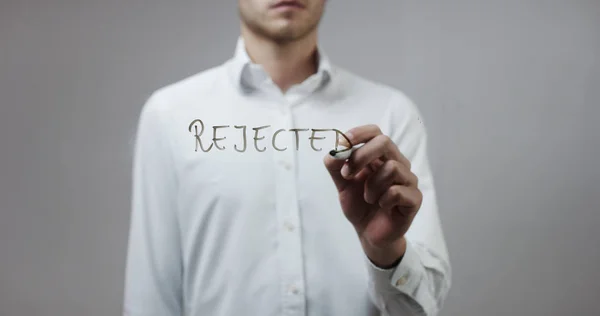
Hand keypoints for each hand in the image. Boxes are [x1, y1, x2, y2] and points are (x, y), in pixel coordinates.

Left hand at [323, 125, 422, 267]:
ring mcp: (408, 180)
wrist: (369, 233)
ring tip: (368, 198)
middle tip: (347, 175)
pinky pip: (397, 191)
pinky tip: (381, 206)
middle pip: (384, 143)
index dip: (359, 133)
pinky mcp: (414, 199)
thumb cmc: (360, 205)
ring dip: (372, 186)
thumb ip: (335, 167)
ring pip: (391, 167)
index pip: (375, 132)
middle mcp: (397, 163)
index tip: (342, 143)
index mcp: (380, 156)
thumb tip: (332, 152)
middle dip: (361, 156)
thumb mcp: (342, 185)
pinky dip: (383, 200)